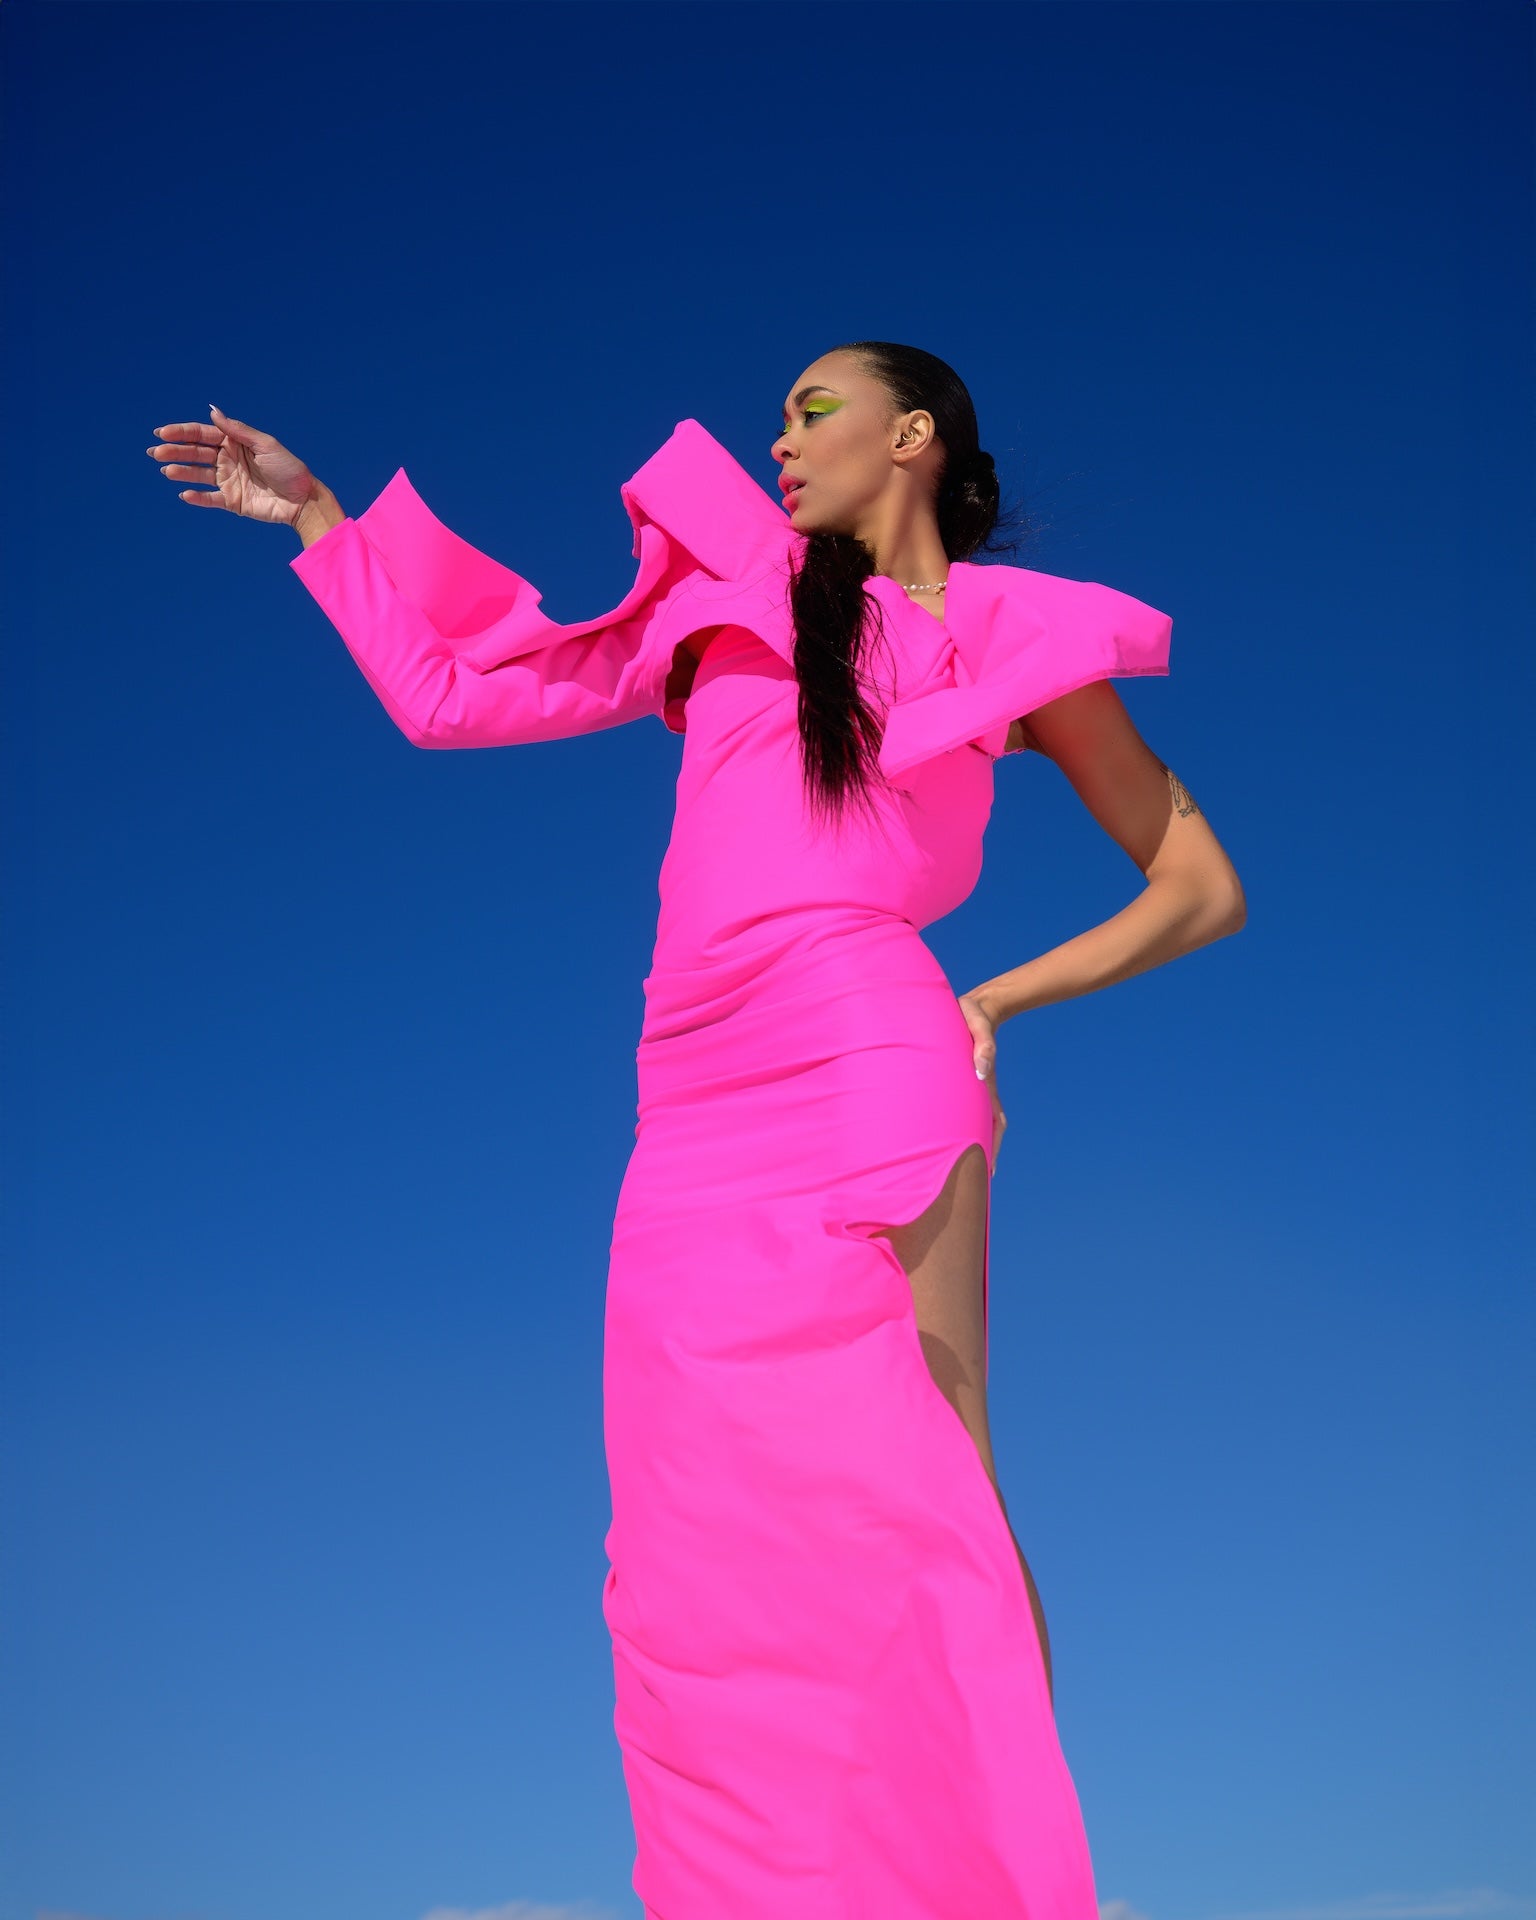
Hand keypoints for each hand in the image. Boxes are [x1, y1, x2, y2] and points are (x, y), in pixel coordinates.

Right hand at [147, 404, 323, 527]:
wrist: (302, 500)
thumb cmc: (288, 468)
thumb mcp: (265, 444)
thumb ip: (237, 430)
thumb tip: (212, 412)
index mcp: (235, 442)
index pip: (202, 434)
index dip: (182, 433)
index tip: (163, 433)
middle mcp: (228, 459)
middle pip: (195, 453)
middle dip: (174, 452)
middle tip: (155, 452)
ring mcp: (229, 480)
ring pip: (198, 474)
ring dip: (181, 472)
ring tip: (166, 470)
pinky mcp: (233, 501)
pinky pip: (210, 498)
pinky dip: (197, 497)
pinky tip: (184, 494)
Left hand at [956, 989, 1006, 1169]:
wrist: (975, 1007)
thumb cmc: (972, 1015)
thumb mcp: (977, 1024)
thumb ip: (983, 1045)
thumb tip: (981, 1072)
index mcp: (986, 1085)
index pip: (994, 1125)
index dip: (991, 1149)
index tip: (988, 1173)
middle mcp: (981, 1092)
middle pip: (984, 1132)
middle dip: (978, 1157)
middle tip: (968, 1186)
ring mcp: (972, 1090)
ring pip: (971, 1125)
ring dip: (965, 1146)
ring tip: (952, 1174)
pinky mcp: (961, 1084)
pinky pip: (960, 1112)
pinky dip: (956, 1129)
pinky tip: (941, 1142)